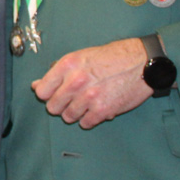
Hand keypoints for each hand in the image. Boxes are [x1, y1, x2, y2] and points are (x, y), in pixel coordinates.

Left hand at [32, 37, 153, 128]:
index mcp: (68, 65)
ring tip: (86, 103)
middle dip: (60, 105)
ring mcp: (89, 97)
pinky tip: (96, 109)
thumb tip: (37, 85)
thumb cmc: (113, 57)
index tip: (54, 94)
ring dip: (75, 113)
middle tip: (71, 100)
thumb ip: (58, 72)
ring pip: (68, 117)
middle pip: (52, 107)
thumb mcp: (81, 56)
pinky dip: (89, 119)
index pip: (42, 91)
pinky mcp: (103, 110)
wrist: (143, 62)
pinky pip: (85, 123)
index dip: (47, 94)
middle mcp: (76, 81)